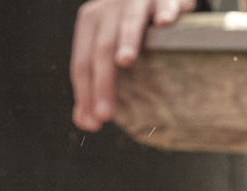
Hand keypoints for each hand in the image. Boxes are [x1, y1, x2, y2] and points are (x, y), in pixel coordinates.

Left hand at [71, 0, 194, 130]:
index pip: (82, 64)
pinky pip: (164, 2)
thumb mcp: (104, 49)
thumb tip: (85, 121)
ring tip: (125, 61)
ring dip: (127, 41)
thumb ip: (92, 83)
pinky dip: (165, 11)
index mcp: (90, 23)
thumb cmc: (128, 27)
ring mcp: (136, 0)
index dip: (86, 94)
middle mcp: (108, 9)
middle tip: (106, 113)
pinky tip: (164, 23)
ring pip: (128, 22)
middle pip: (101, 49)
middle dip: (103, 83)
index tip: (95, 122)